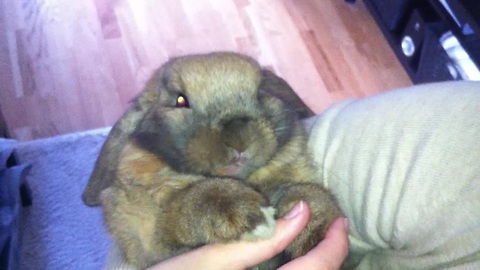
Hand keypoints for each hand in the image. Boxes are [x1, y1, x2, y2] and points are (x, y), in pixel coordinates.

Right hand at [147, 202, 348, 269]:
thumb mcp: (214, 258)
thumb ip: (261, 238)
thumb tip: (301, 211)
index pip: (317, 269)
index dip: (335, 245)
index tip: (341, 220)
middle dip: (332, 258)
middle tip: (332, 231)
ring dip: (320, 267)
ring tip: (318, 245)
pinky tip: (294, 261)